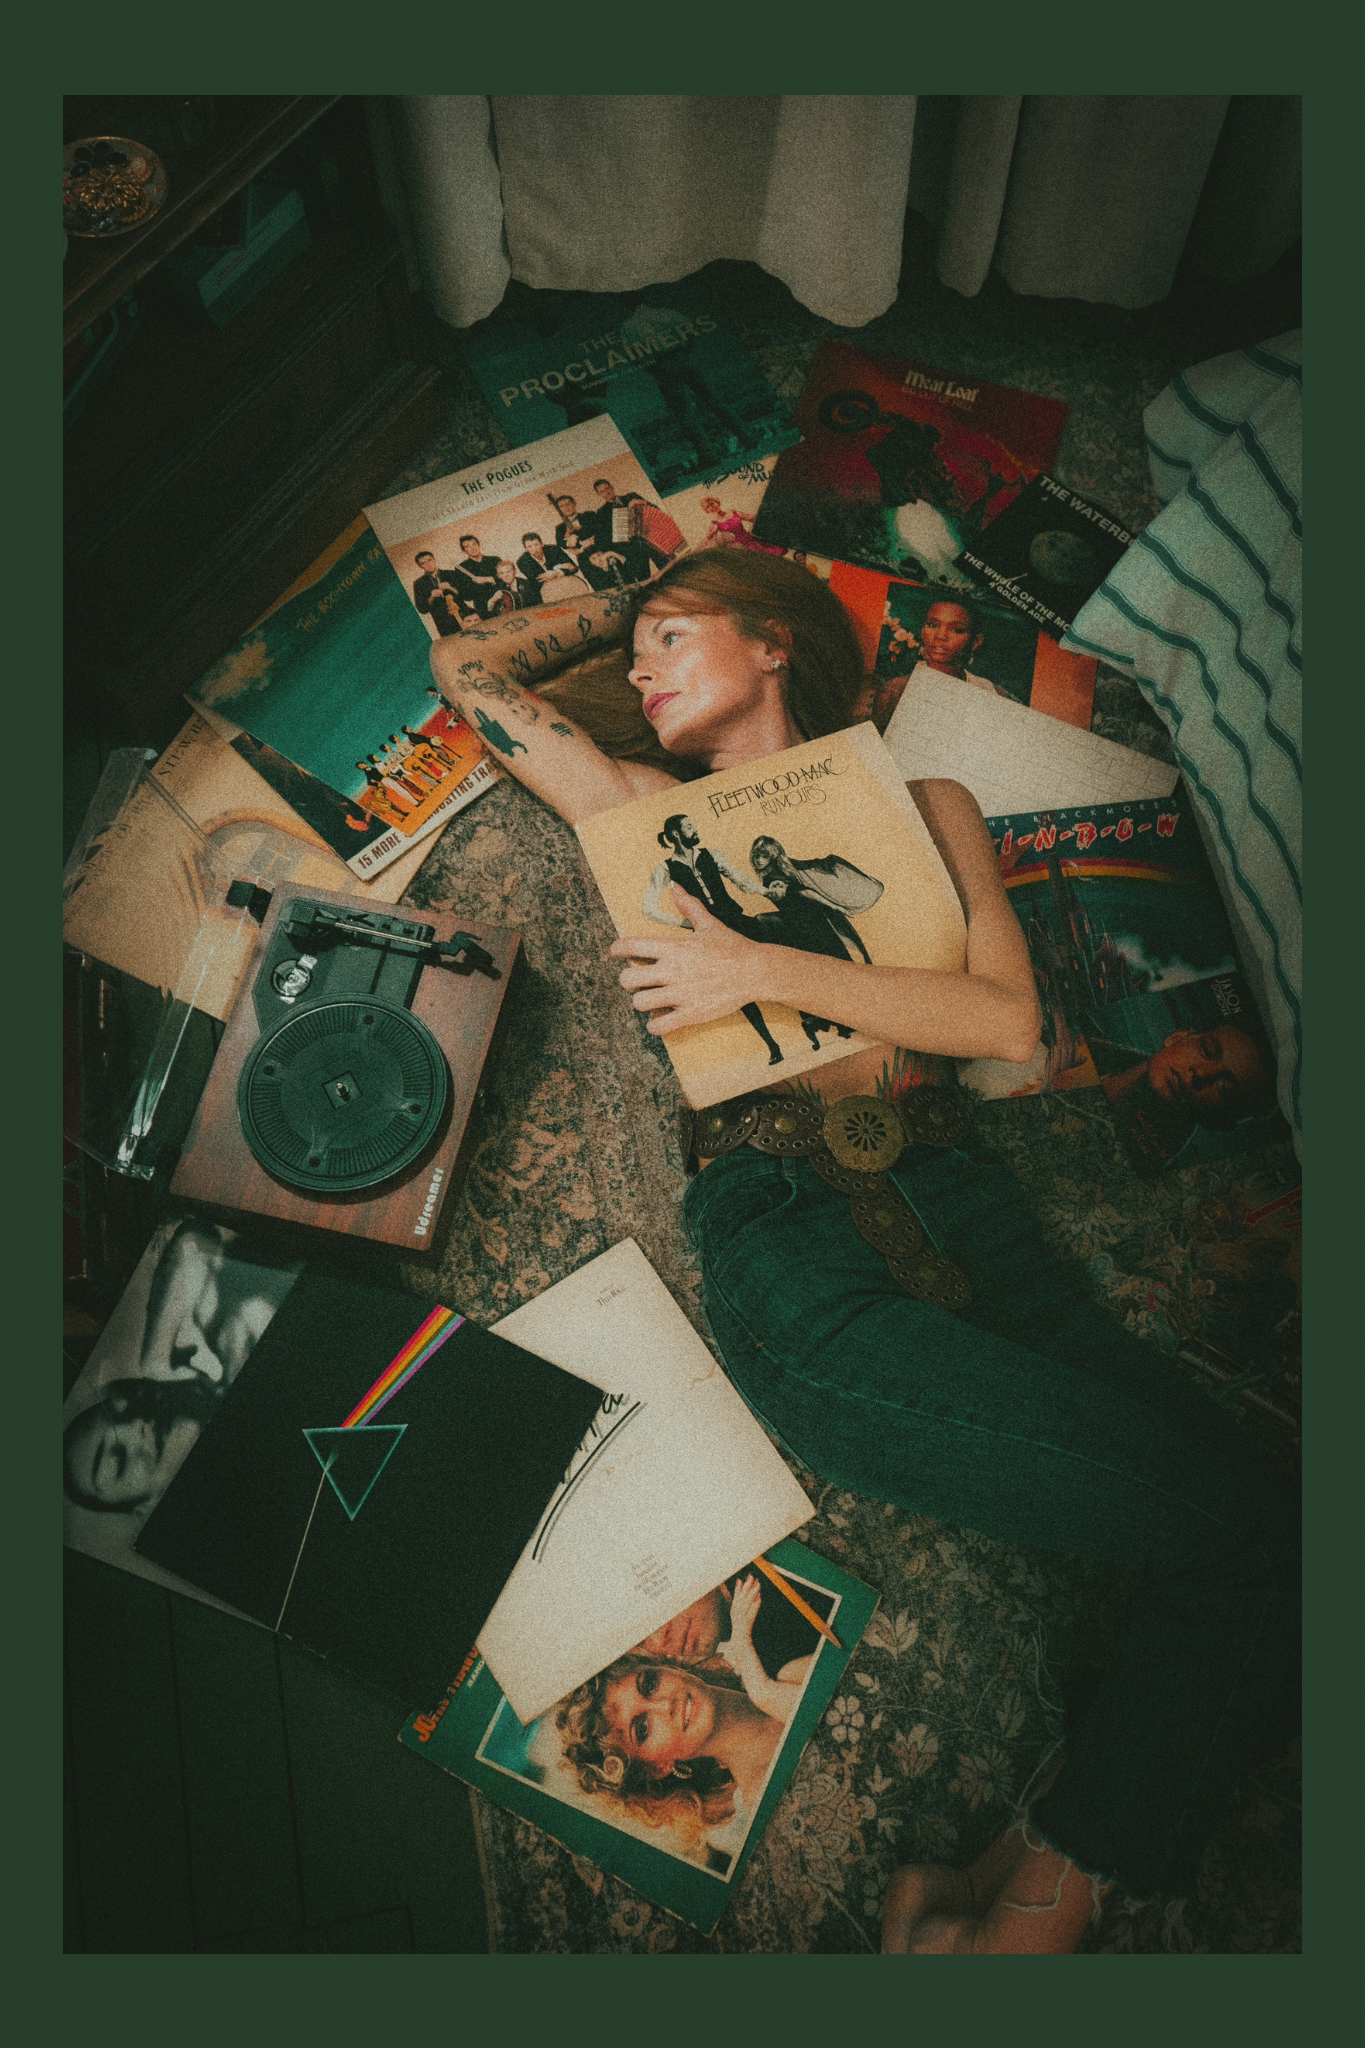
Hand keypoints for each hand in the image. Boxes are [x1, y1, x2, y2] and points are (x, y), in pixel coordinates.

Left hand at [610, 887, 769, 1033]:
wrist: (755, 971)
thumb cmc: (732, 947)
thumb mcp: (709, 924)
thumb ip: (689, 907)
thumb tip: (676, 887)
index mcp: (674, 947)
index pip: (631, 946)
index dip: (616, 950)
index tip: (615, 953)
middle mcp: (673, 971)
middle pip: (628, 979)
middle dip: (628, 980)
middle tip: (637, 980)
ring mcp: (681, 994)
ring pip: (640, 1003)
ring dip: (642, 1002)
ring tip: (651, 999)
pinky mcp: (691, 1014)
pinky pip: (659, 1026)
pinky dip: (655, 1025)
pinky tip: (661, 1018)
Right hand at [727, 1573, 761, 1652]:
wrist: (739, 1639)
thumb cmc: (738, 1623)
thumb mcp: (735, 1608)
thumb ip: (737, 1595)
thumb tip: (739, 1581)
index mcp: (734, 1608)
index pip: (738, 1594)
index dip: (743, 1585)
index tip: (748, 1576)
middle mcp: (737, 1611)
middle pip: (742, 1596)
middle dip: (748, 1586)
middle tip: (752, 1577)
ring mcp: (742, 1616)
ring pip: (748, 1602)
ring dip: (753, 1592)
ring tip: (758, 1584)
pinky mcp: (747, 1620)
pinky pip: (752, 1611)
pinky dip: (755, 1604)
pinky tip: (759, 1597)